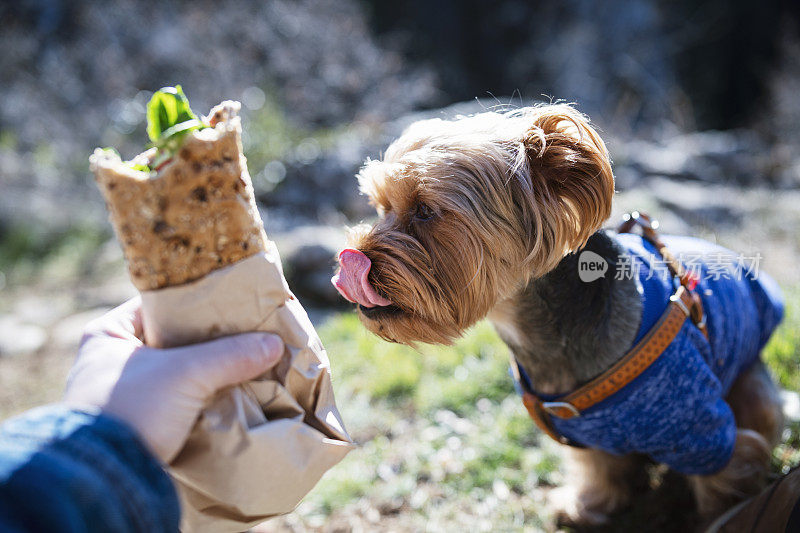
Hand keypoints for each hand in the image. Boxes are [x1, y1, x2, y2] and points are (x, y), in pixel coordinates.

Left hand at [64, 298, 282, 462]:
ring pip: (178, 372)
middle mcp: (111, 361)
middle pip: (173, 339)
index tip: (232, 302)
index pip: (160, 304)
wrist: (107, 481)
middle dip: (209, 341)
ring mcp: (124, 394)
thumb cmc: (134, 410)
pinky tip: (230, 394)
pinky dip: (201, 398)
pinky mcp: (138, 423)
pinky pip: (178, 400)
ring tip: (246, 362)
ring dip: (208, 373)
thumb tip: (274, 344)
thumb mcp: (186, 374)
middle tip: (245, 334)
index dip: (196, 302)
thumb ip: (230, 355)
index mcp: (108, 334)